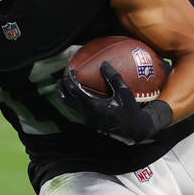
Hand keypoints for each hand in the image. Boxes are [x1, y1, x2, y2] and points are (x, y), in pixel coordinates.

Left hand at [58, 61, 172, 144]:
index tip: (70, 68)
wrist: (133, 131)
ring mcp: (86, 120)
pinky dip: (72, 102)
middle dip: (61, 87)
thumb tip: (103, 63)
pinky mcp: (88, 124)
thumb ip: (112, 77)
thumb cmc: (130, 111)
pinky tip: (77, 97)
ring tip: (66, 86)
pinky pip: (75, 112)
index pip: (73, 88)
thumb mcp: (124, 92)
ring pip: (68, 106)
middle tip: (62, 77)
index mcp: (92, 105)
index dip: (69, 77)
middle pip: (64, 98)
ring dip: (65, 95)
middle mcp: (85, 113)